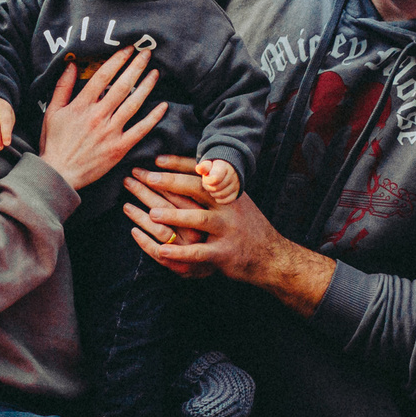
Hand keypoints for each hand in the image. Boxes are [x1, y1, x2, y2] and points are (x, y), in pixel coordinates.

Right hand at [37, 46, 165, 192]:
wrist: (59, 174)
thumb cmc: (54, 143)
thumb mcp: (52, 112)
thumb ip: (62, 87)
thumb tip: (72, 64)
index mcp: (81, 105)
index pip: (103, 76)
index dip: (117, 60)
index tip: (128, 49)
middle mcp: (98, 116)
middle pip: (122, 86)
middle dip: (136, 67)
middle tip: (147, 53)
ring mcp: (110, 132)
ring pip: (134, 104)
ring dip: (146, 86)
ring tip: (155, 73)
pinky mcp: (120, 148)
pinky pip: (140, 130)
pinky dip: (153, 117)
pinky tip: (163, 105)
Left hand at [125, 155, 337, 314]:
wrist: (272, 256)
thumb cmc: (247, 226)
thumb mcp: (237, 201)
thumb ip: (216, 187)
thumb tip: (194, 165)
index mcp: (228, 192)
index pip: (201, 173)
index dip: (179, 164)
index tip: (156, 159)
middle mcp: (229, 208)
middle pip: (196, 190)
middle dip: (168, 182)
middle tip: (144, 177)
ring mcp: (227, 230)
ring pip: (198, 220)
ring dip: (173, 216)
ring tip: (150, 213)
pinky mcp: (224, 254)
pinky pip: (199, 252)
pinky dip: (179, 252)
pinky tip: (160, 250)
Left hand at [196, 158, 241, 204]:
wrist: (227, 169)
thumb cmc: (214, 167)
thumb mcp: (208, 164)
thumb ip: (203, 167)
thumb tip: (198, 168)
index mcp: (224, 166)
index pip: (215, 179)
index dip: (207, 181)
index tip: (206, 178)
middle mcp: (232, 175)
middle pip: (216, 188)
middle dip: (208, 187)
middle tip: (208, 183)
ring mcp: (236, 184)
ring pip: (220, 196)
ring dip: (213, 193)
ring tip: (213, 187)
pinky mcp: (237, 193)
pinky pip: (225, 201)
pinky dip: (219, 199)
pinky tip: (217, 193)